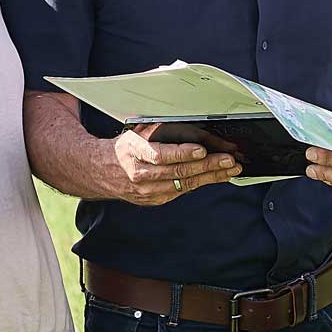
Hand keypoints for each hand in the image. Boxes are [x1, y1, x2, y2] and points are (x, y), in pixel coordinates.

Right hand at [108, 122, 240, 204]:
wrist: (101, 171)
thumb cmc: (126, 147)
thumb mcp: (140, 132)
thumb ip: (166, 131)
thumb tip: (199, 131)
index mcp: (133, 152)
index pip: (160, 155)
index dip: (182, 153)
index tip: (202, 150)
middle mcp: (139, 174)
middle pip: (177, 172)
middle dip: (208, 166)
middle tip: (229, 160)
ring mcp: (146, 191)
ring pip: (183, 184)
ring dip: (211, 177)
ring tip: (230, 169)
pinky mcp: (153, 200)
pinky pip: (181, 191)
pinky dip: (200, 183)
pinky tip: (216, 177)